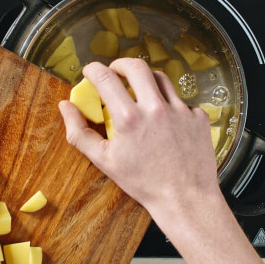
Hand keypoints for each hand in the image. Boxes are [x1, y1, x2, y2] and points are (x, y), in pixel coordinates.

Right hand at [58, 58, 221, 219]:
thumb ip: (79, 132)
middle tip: (115, 72)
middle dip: (121, 64)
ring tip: (140, 94)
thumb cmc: (143, 183)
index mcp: (129, 118)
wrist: (185, 199)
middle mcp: (156, 108)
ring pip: (162, 78)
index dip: (93, 69)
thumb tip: (65, 106)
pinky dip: (170, 105)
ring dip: (146, 81)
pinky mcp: (198, 117)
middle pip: (137, 66)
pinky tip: (166, 122)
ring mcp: (181, 110)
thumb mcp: (104, 161)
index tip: (90, 71)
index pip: (105, 77)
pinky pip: (181, 100)